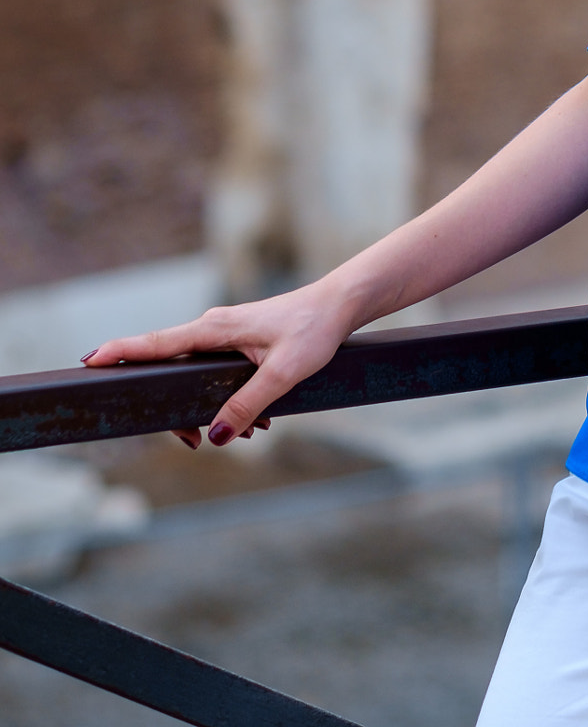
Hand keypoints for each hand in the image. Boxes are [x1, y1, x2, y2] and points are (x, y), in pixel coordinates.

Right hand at [80, 283, 353, 449]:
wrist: (338, 306)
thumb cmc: (312, 330)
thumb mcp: (283, 373)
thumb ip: (248, 404)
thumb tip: (217, 434)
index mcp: (214, 329)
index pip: (155, 343)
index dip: (120, 353)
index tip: (88, 361)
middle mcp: (211, 329)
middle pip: (169, 371)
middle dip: (178, 410)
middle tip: (191, 441)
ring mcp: (223, 335)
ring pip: (195, 377)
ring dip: (211, 409)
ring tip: (251, 431)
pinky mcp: (236, 342)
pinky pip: (215, 375)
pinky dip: (228, 400)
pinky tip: (258, 420)